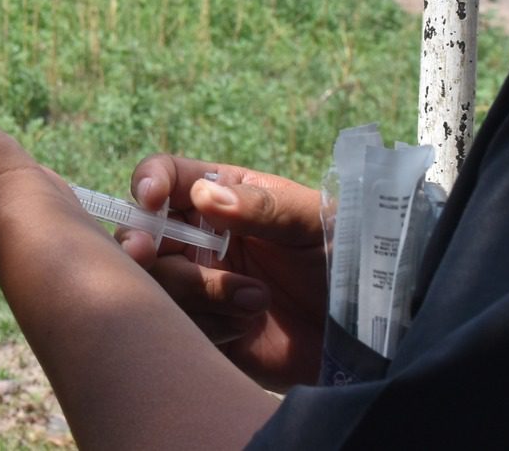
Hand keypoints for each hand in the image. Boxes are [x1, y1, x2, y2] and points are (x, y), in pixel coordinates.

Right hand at [122, 155, 327, 389]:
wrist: (368, 332)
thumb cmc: (345, 258)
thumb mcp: (312, 221)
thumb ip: (261, 207)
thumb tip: (202, 196)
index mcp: (222, 197)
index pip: (166, 177)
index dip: (148, 182)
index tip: (150, 198)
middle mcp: (201, 238)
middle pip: (143, 234)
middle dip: (140, 244)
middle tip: (145, 253)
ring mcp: (200, 285)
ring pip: (158, 283)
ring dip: (199, 291)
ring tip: (255, 300)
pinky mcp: (206, 329)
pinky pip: (181, 325)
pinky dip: (212, 326)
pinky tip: (248, 326)